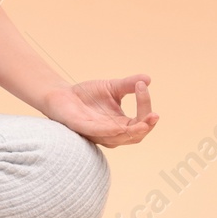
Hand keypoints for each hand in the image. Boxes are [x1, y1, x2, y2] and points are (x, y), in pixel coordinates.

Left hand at [38, 74, 157, 147]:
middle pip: (136, 135)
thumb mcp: (112, 88)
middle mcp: (112, 133)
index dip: (145, 106)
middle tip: (154, 115)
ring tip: (144, 121)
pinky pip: (99, 134)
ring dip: (133, 131)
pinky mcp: (83, 129)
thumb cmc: (88, 95)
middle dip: (146, 126)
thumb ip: (128, 85)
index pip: (141, 121)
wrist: (62, 94)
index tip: (143, 86)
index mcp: (121, 124)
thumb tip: (148, 79)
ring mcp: (98, 133)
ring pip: (120, 138)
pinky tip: (120, 128)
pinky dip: (110, 132)